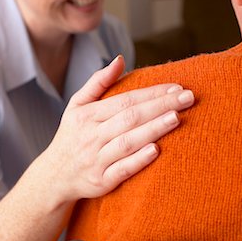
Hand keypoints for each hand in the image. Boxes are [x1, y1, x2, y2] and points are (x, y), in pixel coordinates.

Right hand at [45, 55, 193, 201]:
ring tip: (176, 118)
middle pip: (130, 118)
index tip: (177, 87)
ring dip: (153, 129)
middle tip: (187, 98)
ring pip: (128, 142)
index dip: (151, 93)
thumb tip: (120, 59)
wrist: (54, 176)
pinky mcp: (100, 181)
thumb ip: (98, 82)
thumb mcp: (77, 105)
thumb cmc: (72, 136)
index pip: (125, 100)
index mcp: (88, 115)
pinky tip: (156, 150)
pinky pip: (121, 170)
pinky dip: (138, 161)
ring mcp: (96, 160)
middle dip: (160, 106)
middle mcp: (92, 136)